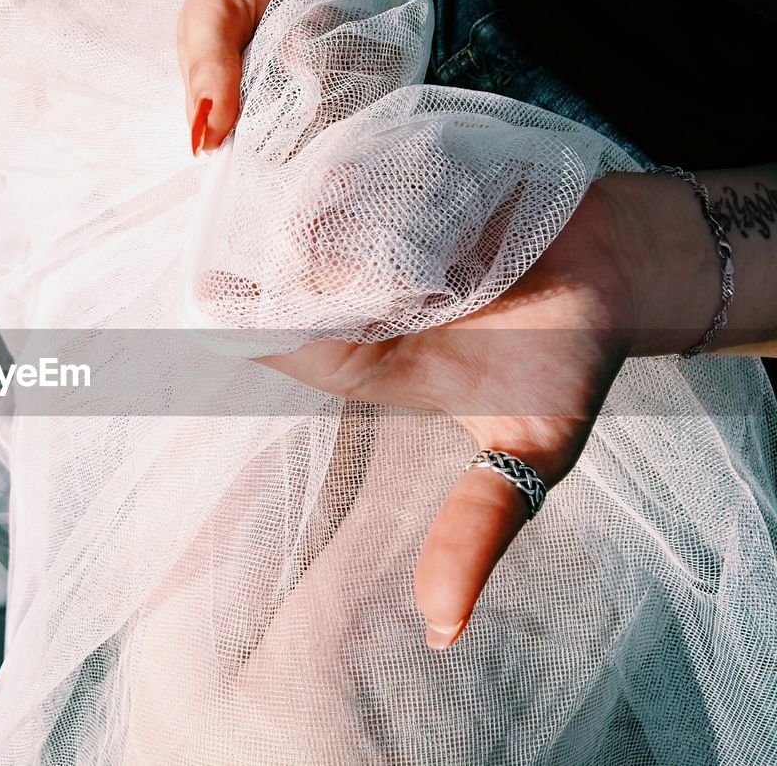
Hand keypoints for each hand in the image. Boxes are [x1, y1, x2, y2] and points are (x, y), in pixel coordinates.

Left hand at [178, 0, 776, 648]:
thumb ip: (479, 529)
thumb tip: (443, 635)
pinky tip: (294, 169)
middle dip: (246, 272)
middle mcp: (354, 305)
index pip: (285, 347)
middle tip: (208, 257)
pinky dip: (321, 176)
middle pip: (277, 283)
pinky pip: (341, 179)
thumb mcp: (530, 450)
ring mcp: (370, 246)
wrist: (614, 269)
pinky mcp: (392, 193)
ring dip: (281, 217)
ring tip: (257, 207)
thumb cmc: (565, 366)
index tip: (189, 310)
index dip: (242, 328)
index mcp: (366, 364)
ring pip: (300, 227)